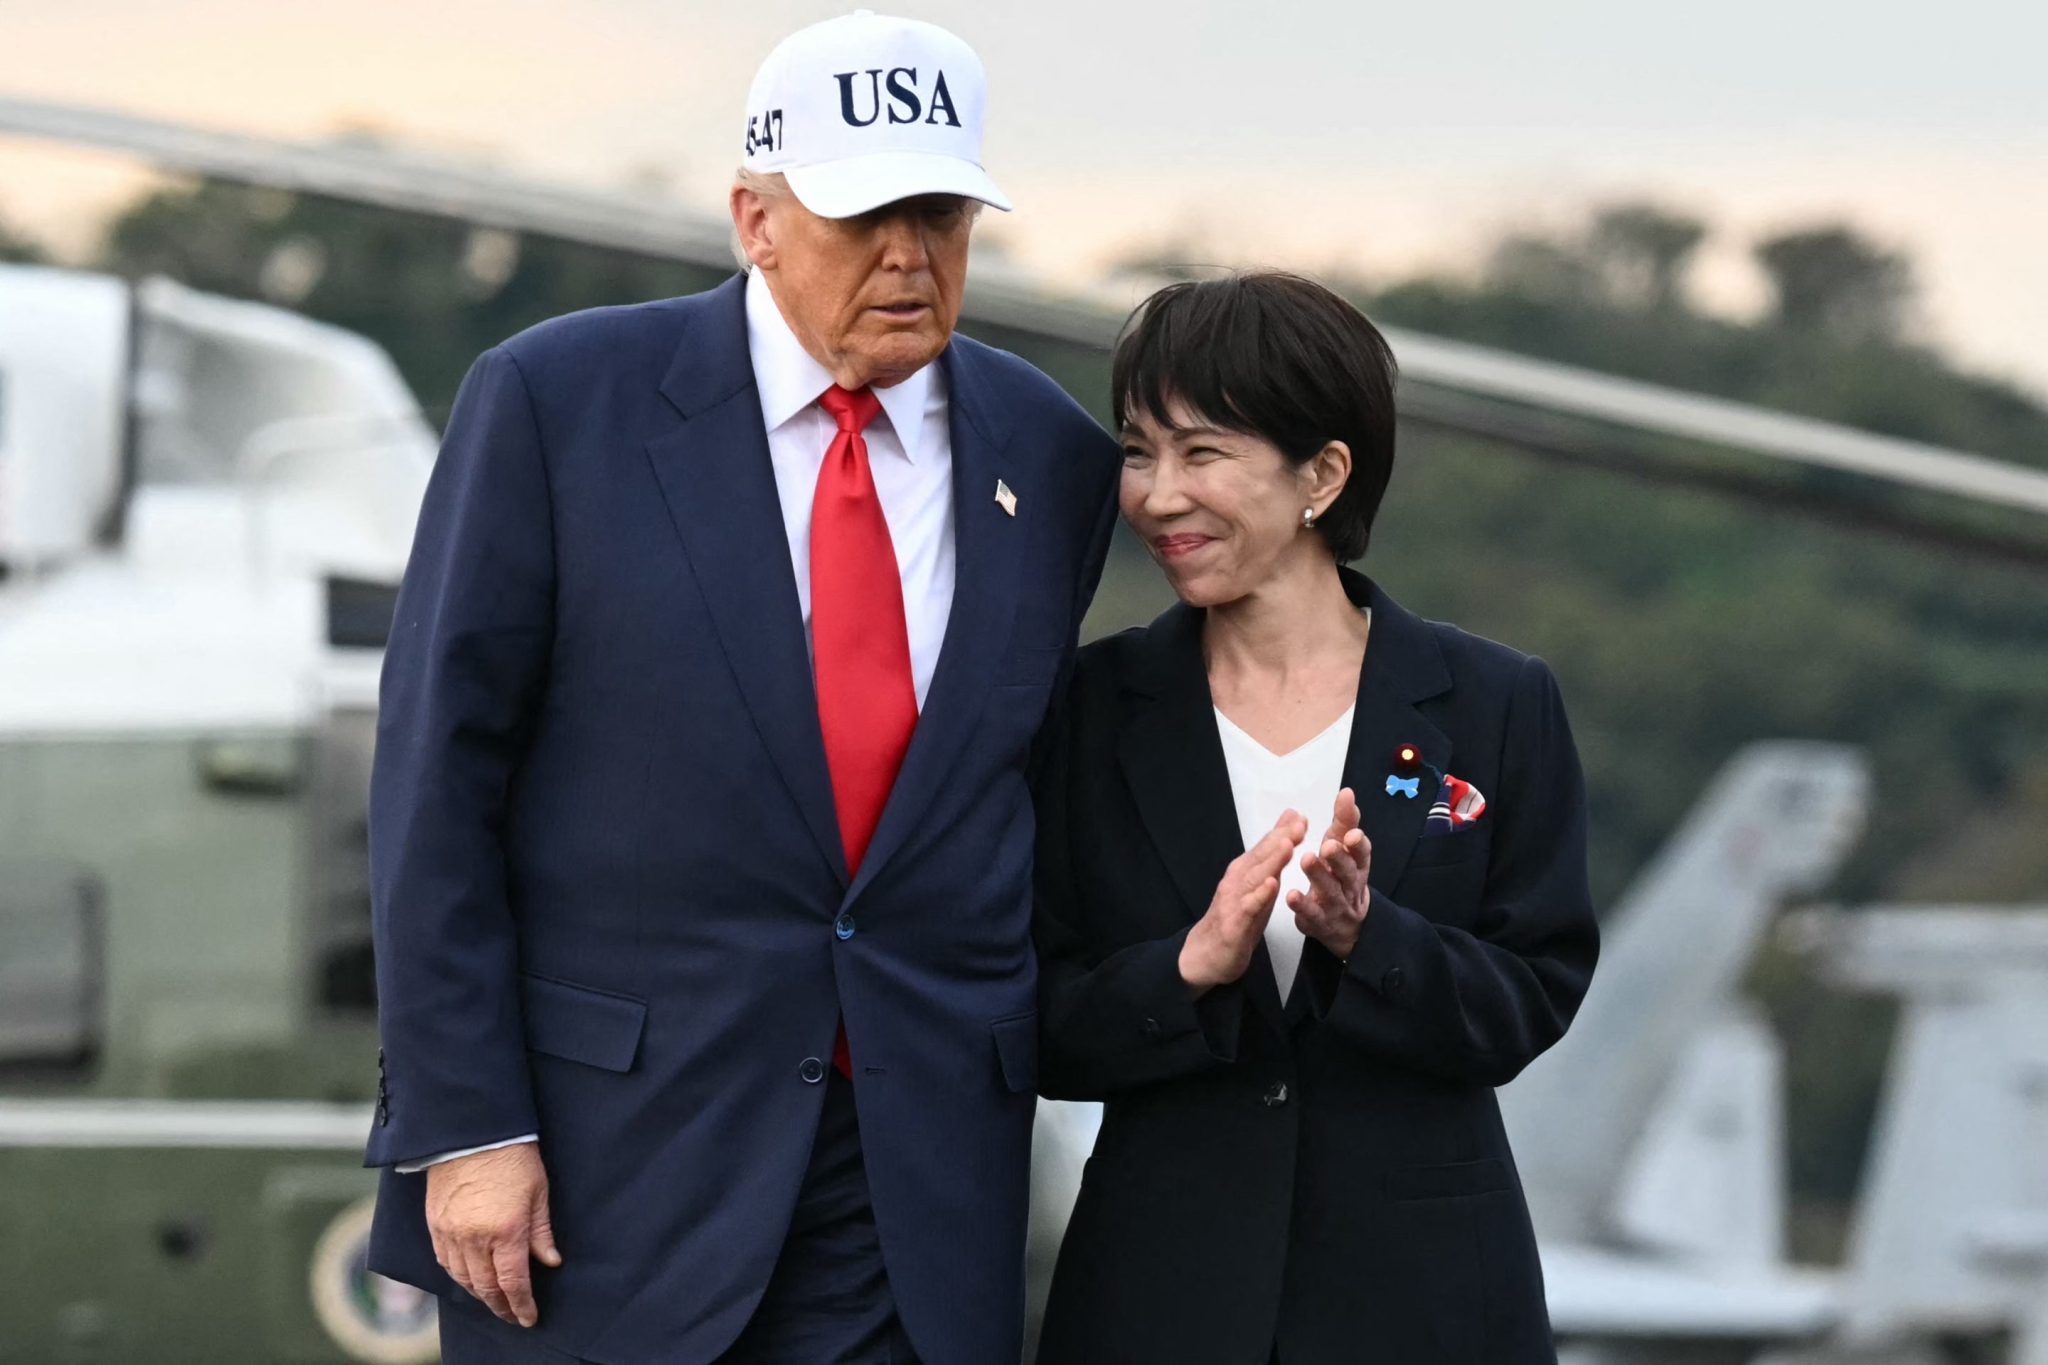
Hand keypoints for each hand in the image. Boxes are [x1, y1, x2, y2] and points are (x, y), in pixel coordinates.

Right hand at [425, 1142, 561, 1326]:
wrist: (472, 1132)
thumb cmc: (512, 1157)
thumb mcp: (538, 1192)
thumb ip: (542, 1232)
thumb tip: (550, 1261)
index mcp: (506, 1231)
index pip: (513, 1282)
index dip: (521, 1305)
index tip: (528, 1318)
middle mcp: (475, 1238)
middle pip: (486, 1287)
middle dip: (501, 1305)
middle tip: (512, 1314)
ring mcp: (451, 1233)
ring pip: (463, 1279)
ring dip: (479, 1293)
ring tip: (494, 1299)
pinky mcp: (435, 1225)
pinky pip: (444, 1262)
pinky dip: (458, 1276)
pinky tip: (469, 1277)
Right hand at [1180, 809, 1308, 992]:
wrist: (1208, 952)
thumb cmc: (1238, 915)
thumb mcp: (1258, 883)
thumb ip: (1272, 856)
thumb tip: (1287, 827)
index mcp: (1246, 870)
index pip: (1266, 846)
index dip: (1283, 830)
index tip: (1301, 816)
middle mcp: (1238, 880)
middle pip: (1261, 856)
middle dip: (1280, 838)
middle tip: (1298, 823)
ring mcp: (1235, 900)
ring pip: (1255, 877)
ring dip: (1271, 860)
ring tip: (1287, 845)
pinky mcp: (1234, 922)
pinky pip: (1249, 907)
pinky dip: (1259, 895)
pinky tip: (1271, 885)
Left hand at [1288, 787, 1372, 958]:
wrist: (1346, 924)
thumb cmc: (1341, 877)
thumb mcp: (1344, 849)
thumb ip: (1344, 822)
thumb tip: (1347, 793)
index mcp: (1357, 866)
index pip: (1362, 854)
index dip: (1358, 845)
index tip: (1352, 833)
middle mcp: (1349, 886)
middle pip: (1348, 872)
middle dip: (1339, 859)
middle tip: (1328, 846)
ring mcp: (1335, 905)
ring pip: (1330, 891)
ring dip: (1318, 876)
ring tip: (1306, 860)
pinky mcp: (1319, 921)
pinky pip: (1311, 914)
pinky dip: (1302, 905)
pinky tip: (1291, 895)